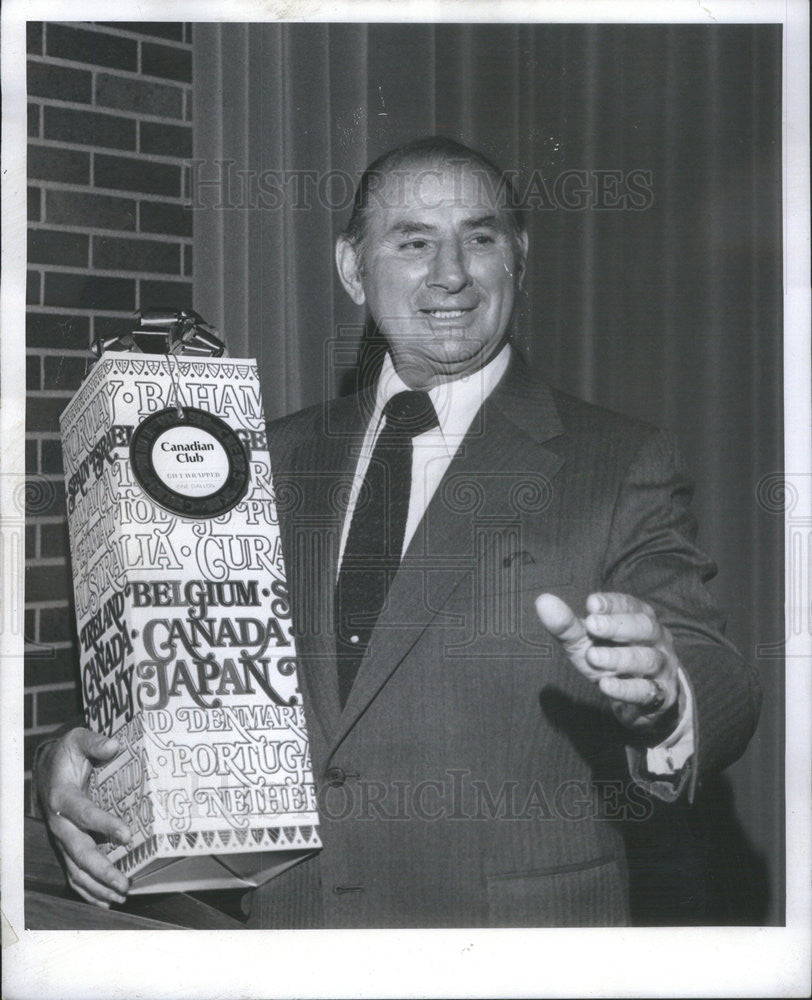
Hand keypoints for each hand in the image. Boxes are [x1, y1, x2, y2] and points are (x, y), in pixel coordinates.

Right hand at [37, 727, 131, 907]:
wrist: (47, 766)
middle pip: (79, 851)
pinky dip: (86, 890)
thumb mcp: (78, 739)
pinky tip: (104, 901)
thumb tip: (114, 746)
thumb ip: (94, 742)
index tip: (127, 835)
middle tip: (126, 882)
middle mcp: (59, 823)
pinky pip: (72, 872)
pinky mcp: (64, 845)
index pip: (84, 814)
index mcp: (63, 797)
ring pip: (75, 868)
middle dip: (102, 869)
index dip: (105, 825)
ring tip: (121, 895)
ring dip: (97, 885)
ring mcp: (60, 838)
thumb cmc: (67, 753)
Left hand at [535, 591, 680, 733]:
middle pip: (645, 627)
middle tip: (592, 625)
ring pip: (646, 659)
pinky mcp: (660, 696)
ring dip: (619, 657)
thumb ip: (567, 624)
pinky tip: (606, 686)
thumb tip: (543, 601)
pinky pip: (646, 691)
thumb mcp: (588, 642)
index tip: (591, 604)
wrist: (641, 702)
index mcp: (640, 619)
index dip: (612, 604)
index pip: (631, 605)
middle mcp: (656, 640)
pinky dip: (625, 688)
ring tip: (593, 656)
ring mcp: (661, 668)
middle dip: (618, 626)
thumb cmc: (611, 661)